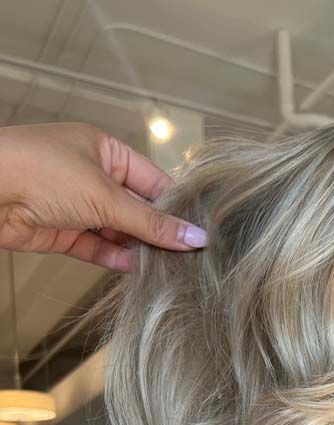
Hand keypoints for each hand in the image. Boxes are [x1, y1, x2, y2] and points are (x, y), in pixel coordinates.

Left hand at [0, 122, 206, 271]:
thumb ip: (151, 223)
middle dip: (158, 233)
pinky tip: (136, 269)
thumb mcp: (104, 196)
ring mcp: (77, 205)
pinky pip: (97, 247)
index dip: (175, 208)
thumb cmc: (39, 172)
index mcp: (105, 150)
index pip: (153, 181)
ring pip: (118, 232)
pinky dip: (115, 258)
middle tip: (188, 258)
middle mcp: (92, 175)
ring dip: (138, 249)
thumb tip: (195, 238)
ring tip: (167, 269)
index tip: (199, 234)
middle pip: (137, 209)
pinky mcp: (63, 232)